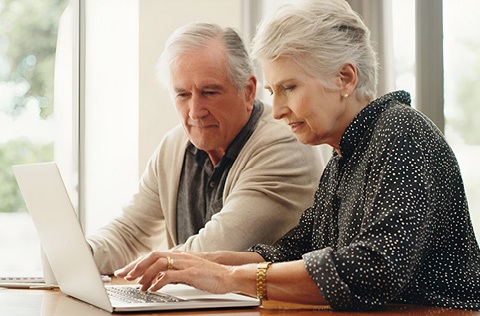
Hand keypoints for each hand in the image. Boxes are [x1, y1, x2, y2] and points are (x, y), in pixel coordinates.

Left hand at [114, 251, 235, 292]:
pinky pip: (170, 275)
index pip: (153, 256)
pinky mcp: (191, 273)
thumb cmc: (210, 276)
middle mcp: (180, 257)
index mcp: (178, 256)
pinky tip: (153, 289)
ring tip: (138, 284)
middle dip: (136, 266)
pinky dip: (159, 282)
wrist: (229, 275)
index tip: (125, 271)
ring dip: (145, 274)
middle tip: (125, 276)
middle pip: (152, 256)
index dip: (137, 263)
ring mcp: (185, 263)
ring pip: (159, 263)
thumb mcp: (187, 273)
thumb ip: (173, 274)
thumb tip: (157, 280)